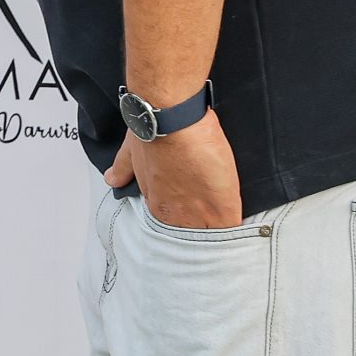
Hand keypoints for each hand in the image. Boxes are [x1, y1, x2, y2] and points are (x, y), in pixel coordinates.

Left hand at [105, 109, 244, 230]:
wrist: (171, 119)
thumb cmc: (151, 131)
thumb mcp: (131, 153)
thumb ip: (123, 168)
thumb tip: (113, 178)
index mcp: (156, 202)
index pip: (170, 226)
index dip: (184, 222)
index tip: (192, 218)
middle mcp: (174, 214)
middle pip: (191, 236)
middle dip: (200, 233)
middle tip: (210, 230)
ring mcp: (199, 214)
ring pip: (211, 236)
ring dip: (219, 234)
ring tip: (228, 232)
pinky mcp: (222, 207)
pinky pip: (232, 229)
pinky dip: (237, 230)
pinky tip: (242, 229)